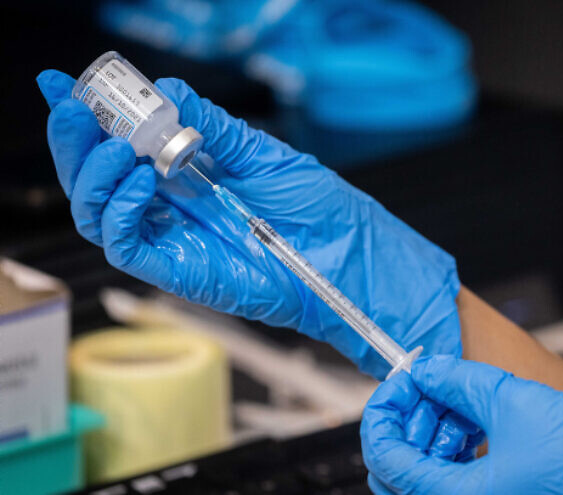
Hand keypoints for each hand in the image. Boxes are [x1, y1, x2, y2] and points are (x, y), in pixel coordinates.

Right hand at [36, 69, 461, 378]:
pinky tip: (140, 180)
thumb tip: (168, 94)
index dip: (88, 120)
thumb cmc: (318, 209)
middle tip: (75, 111)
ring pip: (96, 212)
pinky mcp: (175, 270)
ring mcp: (170, 239)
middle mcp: (170, 205)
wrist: (347, 257)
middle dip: (76, 143)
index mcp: (186, 174)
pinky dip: (120, 208)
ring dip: (91, 174)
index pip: (121, 146)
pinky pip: (124, 243)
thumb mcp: (262, 154)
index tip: (61, 85)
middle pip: (97, 179)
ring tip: (115, 148)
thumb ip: (213, 128)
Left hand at [361, 356, 562, 493]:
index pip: (386, 457)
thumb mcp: (513, 402)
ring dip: (432, 433)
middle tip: (427, 387)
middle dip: (409, 421)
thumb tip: (426, 369)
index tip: (398, 382)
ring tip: (458, 401)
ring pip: (426, 477)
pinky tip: (475, 421)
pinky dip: (454, 450)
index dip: (383, 412)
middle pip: (399, 471)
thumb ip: (458, 382)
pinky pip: (455, 482)